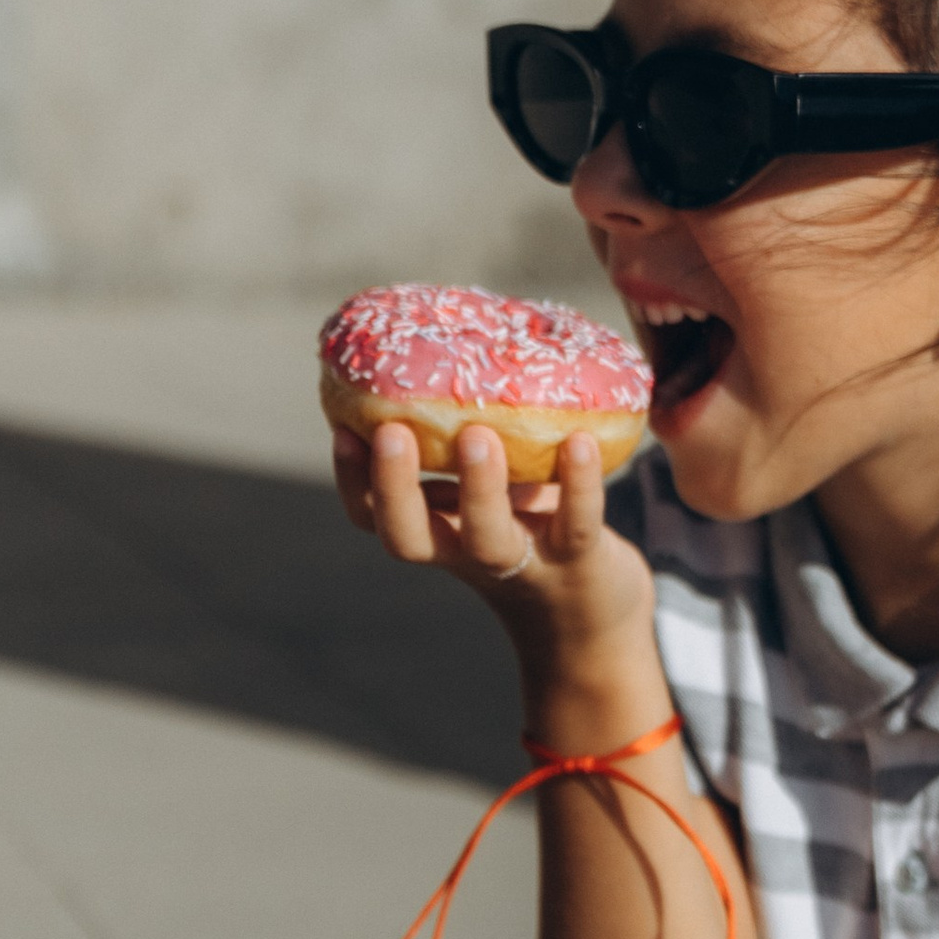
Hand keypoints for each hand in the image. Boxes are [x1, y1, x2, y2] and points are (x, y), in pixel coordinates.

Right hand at [335, 419, 654, 675]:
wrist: (592, 605)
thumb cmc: (530, 520)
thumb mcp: (490, 479)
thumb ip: (466, 428)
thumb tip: (449, 333)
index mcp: (435, 529)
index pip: (371, 516)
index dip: (352, 479)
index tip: (346, 429)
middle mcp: (466, 552)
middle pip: (408, 538)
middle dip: (394, 486)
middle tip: (391, 431)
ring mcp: (521, 560)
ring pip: (487, 538)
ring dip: (478, 488)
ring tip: (478, 434)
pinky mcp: (578, 560)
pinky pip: (576, 524)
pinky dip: (579, 485)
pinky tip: (580, 440)